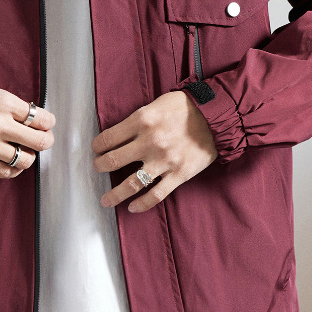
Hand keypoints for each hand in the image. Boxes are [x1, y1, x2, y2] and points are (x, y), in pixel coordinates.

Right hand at [0, 76, 54, 178]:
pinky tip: (13, 162)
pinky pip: (5, 172)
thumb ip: (11, 104)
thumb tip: (30, 117)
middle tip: (43, 139)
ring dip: (29, 156)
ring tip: (24, 150)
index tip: (46, 124)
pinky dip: (14, 169)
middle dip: (46, 141)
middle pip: (39, 142)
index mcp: (4, 104)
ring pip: (25, 160)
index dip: (48, 123)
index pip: (41, 119)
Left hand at [92, 90, 216, 212]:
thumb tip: (117, 135)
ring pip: (131, 183)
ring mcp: (164, 160)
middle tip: (98, 168)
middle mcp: (150, 141)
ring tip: (105, 200)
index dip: (97, 146)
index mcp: (142, 120)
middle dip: (100, 166)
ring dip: (115, 194)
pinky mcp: (179, 174)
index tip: (96, 149)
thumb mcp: (155, 104)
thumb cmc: (184, 107)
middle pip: (114, 161)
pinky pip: (156, 195)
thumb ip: (137, 120)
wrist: (216, 116)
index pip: (108, 138)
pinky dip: (142, 204)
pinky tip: (132, 207)